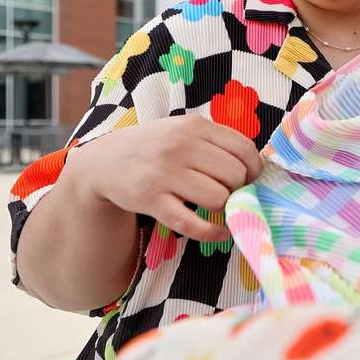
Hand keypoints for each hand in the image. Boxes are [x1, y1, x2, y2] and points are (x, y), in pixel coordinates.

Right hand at [65, 115, 262, 242]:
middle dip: (237, 189)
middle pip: (234, 176)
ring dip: (223, 208)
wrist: (103, 162)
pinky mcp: (151, 200)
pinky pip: (193, 224)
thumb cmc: (154, 147)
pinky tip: (220, 232)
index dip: (254, 169)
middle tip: (228, 193)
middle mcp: (180, 146)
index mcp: (194, 126)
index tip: (249, 180)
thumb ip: (216, 142)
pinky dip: (213, 233)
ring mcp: (165, 173)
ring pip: (218, 198)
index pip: (244, 149)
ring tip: (215, 206)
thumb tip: (256, 168)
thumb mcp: (183, 130)